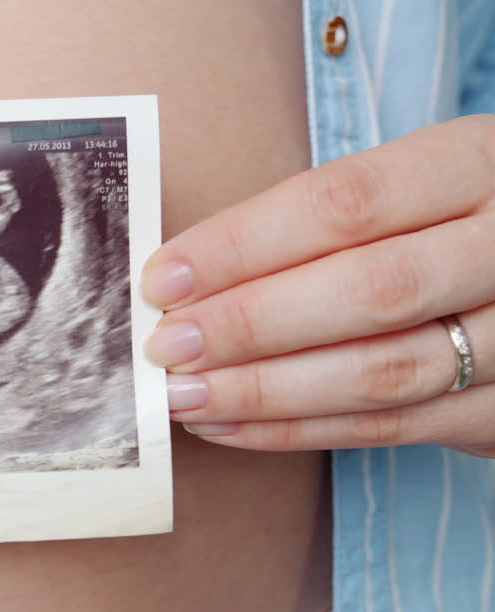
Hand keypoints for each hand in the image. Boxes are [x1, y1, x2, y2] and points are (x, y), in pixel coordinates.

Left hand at [142, 114, 494, 456]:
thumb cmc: (436, 223)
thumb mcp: (404, 188)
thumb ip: (311, 225)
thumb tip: (180, 277)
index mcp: (476, 164)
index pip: (345, 203)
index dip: (243, 245)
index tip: (164, 279)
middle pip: (371, 291)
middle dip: (251, 325)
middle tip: (167, 347)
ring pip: (384, 372)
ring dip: (265, 391)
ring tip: (183, 396)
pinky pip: (394, 428)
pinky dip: (298, 431)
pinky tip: (229, 426)